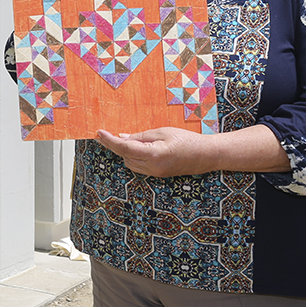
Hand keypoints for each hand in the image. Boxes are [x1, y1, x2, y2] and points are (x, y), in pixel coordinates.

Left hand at [96, 127, 217, 178]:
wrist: (207, 155)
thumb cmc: (188, 140)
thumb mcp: (163, 132)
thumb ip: (141, 136)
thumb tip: (122, 137)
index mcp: (154, 154)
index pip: (124, 148)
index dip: (109, 140)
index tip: (99, 133)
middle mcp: (152, 167)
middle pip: (125, 156)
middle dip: (113, 145)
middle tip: (102, 135)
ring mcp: (155, 173)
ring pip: (130, 162)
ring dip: (122, 152)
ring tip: (116, 139)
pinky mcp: (158, 174)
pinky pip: (138, 166)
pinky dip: (132, 157)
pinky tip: (130, 147)